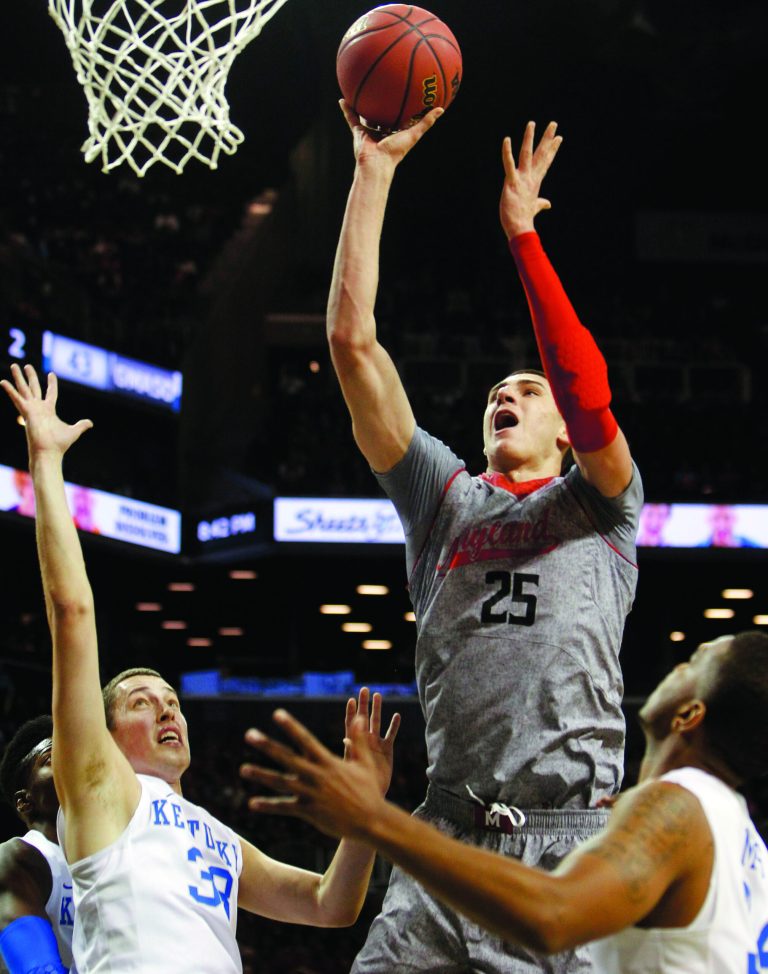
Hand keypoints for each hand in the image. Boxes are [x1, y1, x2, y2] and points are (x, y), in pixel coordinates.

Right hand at [1, 365, 91, 458]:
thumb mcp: (74, 431)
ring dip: (18, 377)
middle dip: (30, 376)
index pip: (51, 393)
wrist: (49, 452)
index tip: (51, 374)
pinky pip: (16, 398)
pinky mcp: (26, 412)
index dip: (51, 383)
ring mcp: (31, 409)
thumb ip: (81, 425)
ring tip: (14, 365)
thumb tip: (90, 423)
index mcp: (49, 410)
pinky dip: (10, 390)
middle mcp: (38, 408)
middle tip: (26, 365)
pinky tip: (3, 382)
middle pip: (34, 388)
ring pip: (23, 389)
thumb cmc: (59, 444)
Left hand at [240, 710, 386, 840]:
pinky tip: (252, 803)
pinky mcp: (308, 811)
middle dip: (268, 745)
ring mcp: (310, 794)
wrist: (371, 821)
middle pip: (287, 758)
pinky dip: (268, 806)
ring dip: (261, 774)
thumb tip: (359, 718)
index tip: (277, 713)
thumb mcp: (364, 763)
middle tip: (249, 734)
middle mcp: (316, 775)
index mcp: (328, 761)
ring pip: (280, 782)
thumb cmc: (369, 790)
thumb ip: (358, 740)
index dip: (291, 726)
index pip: (305, 739)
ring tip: (243, 769)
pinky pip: (284, 808)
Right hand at [340, 99, 442, 173]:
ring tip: (361, 91)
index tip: (405, 98)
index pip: (399, 118)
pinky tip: (343, 98)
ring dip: (363, 105)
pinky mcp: (358, 132)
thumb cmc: (396, 152)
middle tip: (384, 89)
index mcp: (394, 133)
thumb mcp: (414, 134)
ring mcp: (369, 132)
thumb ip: (426, 122)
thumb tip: (441, 109)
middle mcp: (381, 132)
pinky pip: (351, 118)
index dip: (401, 109)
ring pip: (365, 115)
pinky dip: (346, 109)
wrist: (377, 163)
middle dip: (383, 104)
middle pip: (382, 115)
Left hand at [344, 688, 400, 795]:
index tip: (350, 700)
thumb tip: (345, 738)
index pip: (350, 724)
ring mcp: (376, 744)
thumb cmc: (357, 785)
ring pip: (377, 723)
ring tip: (378, 695)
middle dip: (364, 704)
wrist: (371, 798)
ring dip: (378, 710)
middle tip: (364, 689)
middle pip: (364, 719)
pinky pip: (391, 735)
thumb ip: (350, 752)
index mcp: (353, 744)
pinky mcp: (387, 750)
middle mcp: (364, 741)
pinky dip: (393, 726)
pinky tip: (396, 715)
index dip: (350, 712)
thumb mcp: (353, 767)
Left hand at [499, 121, 562, 239]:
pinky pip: (509, 165)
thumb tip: (548, 204)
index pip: (545, 162)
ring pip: (526, 154)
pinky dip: (507, 152)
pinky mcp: (511, 183)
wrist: (520, 229)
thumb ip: (541, 203)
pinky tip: (507, 139)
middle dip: (547, 139)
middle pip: (540, 155)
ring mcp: (522, 179)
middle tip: (553, 123)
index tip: (559, 137)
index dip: (552, 149)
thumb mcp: (534, 208)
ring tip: (532, 123)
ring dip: (529, 138)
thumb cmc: (524, 219)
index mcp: (535, 182)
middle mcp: (530, 178)